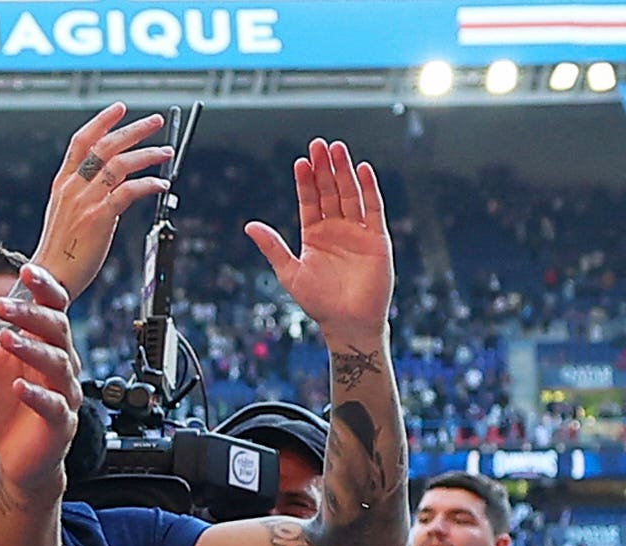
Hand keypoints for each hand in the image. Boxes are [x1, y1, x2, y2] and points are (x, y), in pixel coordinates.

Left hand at [0, 262, 78, 498]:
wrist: (13, 455)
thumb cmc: (3, 402)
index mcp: (46, 342)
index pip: (54, 306)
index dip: (44, 287)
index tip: (25, 270)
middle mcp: (60, 362)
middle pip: (57, 329)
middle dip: (31, 315)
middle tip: (2, 306)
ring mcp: (63, 393)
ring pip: (57, 364)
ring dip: (31, 350)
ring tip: (5, 339)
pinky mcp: (59, 423)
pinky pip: (52, 406)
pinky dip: (36, 395)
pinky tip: (18, 387)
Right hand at [32, 105, 173, 294]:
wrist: (48, 282)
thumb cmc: (60, 254)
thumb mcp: (65, 216)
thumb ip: (85, 194)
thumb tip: (113, 182)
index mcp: (62, 185)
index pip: (81, 142)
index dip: (102, 121)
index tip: (120, 108)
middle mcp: (72, 188)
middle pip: (105, 146)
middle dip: (134, 130)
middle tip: (156, 121)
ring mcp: (84, 202)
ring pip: (120, 163)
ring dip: (148, 154)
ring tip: (166, 153)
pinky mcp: (99, 217)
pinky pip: (130, 190)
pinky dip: (149, 183)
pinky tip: (161, 184)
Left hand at [246, 137, 391, 352]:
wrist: (347, 322)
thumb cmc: (318, 302)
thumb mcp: (289, 272)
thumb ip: (272, 247)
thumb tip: (249, 226)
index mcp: (314, 235)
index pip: (309, 201)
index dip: (305, 182)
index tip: (300, 162)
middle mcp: (336, 229)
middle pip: (330, 191)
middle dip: (324, 168)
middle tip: (318, 144)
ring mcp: (357, 231)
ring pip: (350, 194)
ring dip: (344, 172)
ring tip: (336, 149)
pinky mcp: (376, 238)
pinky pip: (373, 208)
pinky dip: (369, 189)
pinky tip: (363, 170)